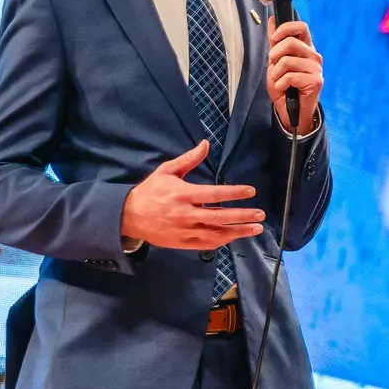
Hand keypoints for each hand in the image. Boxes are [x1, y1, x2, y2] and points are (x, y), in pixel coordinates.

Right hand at [120, 141, 262, 249]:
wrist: (128, 216)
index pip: (214, 194)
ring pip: (216, 234)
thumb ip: (189, 159)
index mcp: (183, 194)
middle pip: (219, 217)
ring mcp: (184, 230)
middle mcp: (185, 214)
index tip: (251, 191)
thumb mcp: (167, 171)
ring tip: (256, 229)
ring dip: (238, 232)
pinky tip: (235, 236)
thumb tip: (206, 144)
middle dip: (242, 216)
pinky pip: (206, 244)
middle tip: (260, 214)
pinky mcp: (182, 242)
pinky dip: (222, 241)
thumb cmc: (151, 191)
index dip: (234, 193)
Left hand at [266, 17, 323, 134]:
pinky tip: (284, 89)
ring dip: (276, 73)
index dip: (285, 29)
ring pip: (287, 61)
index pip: (301, 27)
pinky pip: (290, 76)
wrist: (290, 110)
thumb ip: (275, 42)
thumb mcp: (275, 61)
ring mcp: (316, 68)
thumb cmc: (284, 85)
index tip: (274, 38)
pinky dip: (280, 84)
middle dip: (275, 55)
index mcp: (306, 48)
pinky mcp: (316, 81)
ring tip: (280, 81)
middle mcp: (314, 56)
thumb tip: (272, 19)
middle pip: (290, 42)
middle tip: (274, 66)